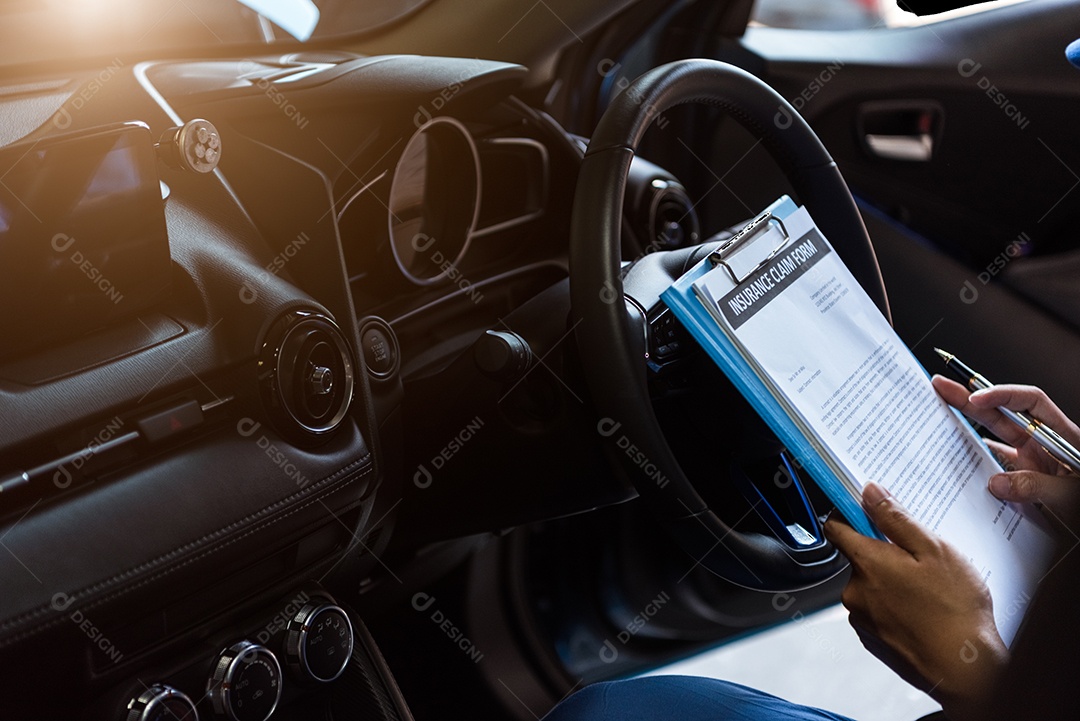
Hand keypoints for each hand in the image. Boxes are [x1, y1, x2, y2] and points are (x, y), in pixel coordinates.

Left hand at [824, 483, 1006, 720]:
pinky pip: (879, 611)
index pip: (836, 527)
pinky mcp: (873, 639)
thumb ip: (896, 518)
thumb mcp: (933, 549)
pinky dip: (896, 607)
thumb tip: (869, 493)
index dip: (850, 514)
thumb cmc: (955, 610)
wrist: (965, 670)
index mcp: (866, 563)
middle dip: (886, 555)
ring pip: (872, 587)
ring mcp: (862, 618)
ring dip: (892, 583)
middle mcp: (855, 591)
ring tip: (929, 592)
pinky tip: (923, 612)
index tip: (865, 511)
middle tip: (920, 561)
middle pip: (860, 558)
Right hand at [932, 376, 1078, 519]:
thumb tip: (996, 483)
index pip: (1029, 401)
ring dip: (969, 428)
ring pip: (996, 438)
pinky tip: (961, 460)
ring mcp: (1034, 462)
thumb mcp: (1072, 494)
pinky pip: (998, 465)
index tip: (976, 398)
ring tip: (941, 416)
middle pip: (1003, 414)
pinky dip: (979, 463)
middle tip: (942, 386)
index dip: (1001, 395)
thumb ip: (1037, 487)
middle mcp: (1044, 445)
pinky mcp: (1026, 479)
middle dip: (971, 399)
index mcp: (1062, 436)